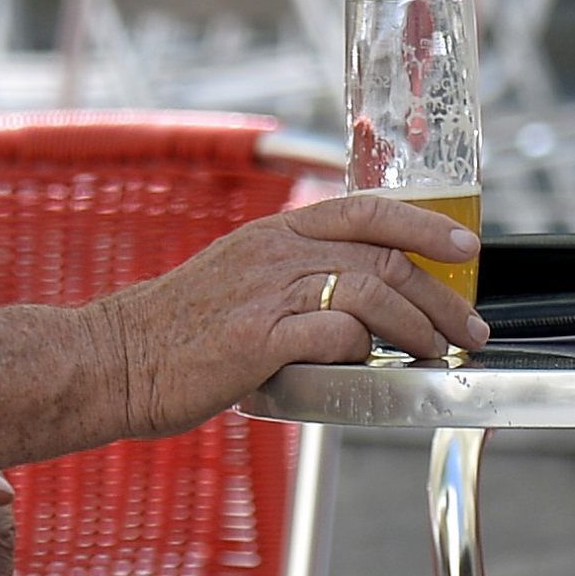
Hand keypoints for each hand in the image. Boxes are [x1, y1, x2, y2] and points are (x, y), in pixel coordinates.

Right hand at [97, 193, 488, 437]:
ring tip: (434, 354)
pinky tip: (370, 365)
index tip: (465, 249)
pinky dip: (364, 350)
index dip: (425, 226)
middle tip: (466, 329)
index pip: (366, 211)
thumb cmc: (174, 335)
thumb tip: (363, 308)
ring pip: (370, 293)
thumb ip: (296, 281)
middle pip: (384, 259)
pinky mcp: (256, 340)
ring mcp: (266, 295)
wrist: (108, 361)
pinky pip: (334, 334)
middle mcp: (275, 254)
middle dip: (439, 297)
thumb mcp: (239, 283)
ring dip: (416, 327)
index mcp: (274, 235)